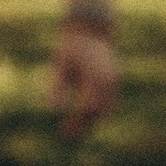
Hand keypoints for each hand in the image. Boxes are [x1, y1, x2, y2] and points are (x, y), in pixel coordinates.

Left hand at [50, 19, 119, 139]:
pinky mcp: (114, 79)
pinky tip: (87, 116)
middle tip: (68, 135)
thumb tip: (51, 110)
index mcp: (94, 78)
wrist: (90, 29)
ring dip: (94, 120)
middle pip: (98, 112)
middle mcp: (108, 81)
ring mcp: (114, 80)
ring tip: (78, 129)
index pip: (86, 109)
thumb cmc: (71, 46)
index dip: (75, 122)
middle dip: (84, 125)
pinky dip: (100, 111)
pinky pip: (110, 101)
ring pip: (106, 108)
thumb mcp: (59, 65)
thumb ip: (57, 87)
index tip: (63, 131)